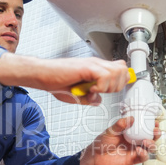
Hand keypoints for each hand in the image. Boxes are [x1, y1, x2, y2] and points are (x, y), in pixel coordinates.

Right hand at [0, 54, 129, 104]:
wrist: (42, 75)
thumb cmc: (55, 82)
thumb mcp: (77, 94)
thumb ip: (89, 97)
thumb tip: (98, 100)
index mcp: (96, 68)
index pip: (120, 69)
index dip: (120, 81)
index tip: (111, 90)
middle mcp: (96, 64)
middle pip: (122, 70)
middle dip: (117, 86)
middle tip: (103, 92)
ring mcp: (92, 64)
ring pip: (117, 72)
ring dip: (109, 86)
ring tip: (95, 90)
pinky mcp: (87, 67)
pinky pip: (105, 76)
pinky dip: (101, 86)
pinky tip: (90, 89)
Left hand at [79, 116, 160, 164]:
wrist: (96, 156)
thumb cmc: (102, 142)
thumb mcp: (110, 131)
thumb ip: (120, 125)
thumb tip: (131, 118)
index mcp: (130, 132)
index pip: (144, 128)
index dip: (151, 125)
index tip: (155, 122)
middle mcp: (134, 141)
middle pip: (150, 137)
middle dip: (156, 135)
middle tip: (155, 132)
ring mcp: (134, 150)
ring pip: (149, 148)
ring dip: (151, 144)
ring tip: (146, 141)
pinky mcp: (133, 159)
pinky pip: (143, 157)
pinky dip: (144, 154)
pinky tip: (139, 150)